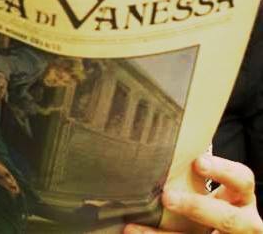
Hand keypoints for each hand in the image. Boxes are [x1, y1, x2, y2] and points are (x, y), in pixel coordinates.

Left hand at [124, 155, 262, 233]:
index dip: (223, 170)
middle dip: (197, 208)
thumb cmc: (205, 199)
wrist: (216, 227)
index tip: (197, 162)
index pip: (242, 180)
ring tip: (137, 228)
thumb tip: (151, 152)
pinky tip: (136, 232)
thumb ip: (189, 175)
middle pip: (228, 218)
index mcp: (241, 197)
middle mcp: (243, 222)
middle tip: (167, 197)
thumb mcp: (205, 188)